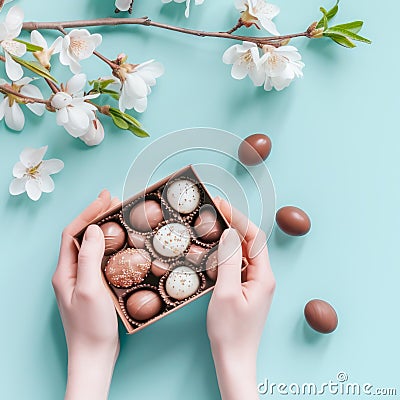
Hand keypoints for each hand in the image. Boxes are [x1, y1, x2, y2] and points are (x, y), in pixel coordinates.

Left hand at [52, 190, 119, 399]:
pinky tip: (120, 243)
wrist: (94, 355)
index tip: (104, 198)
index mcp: (64, 271)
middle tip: (112, 200)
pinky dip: (109, 246)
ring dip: (103, 229)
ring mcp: (81, 280)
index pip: (72, 233)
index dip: (88, 213)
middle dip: (95, 216)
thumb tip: (93, 229)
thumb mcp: (90, 289)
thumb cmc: (90, 326)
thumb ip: (89, 257)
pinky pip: (99, 259)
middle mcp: (70, 273)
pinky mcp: (93, 287)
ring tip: (117, 215)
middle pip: (80, 236)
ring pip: (90, 247)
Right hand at [207, 197, 275, 399]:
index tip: (222, 206)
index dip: (239, 219)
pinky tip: (213, 253)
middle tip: (214, 212)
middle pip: (250, 243)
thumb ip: (229, 261)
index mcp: (264, 276)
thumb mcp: (226, 292)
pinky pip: (238, 267)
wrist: (234, 359)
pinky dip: (226, 256)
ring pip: (243, 254)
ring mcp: (255, 285)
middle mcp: (263, 278)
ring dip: (229, 240)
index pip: (254, 238)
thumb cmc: (230, 331)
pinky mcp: (246, 291)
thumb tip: (231, 234)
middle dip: (233, 225)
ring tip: (211, 227)